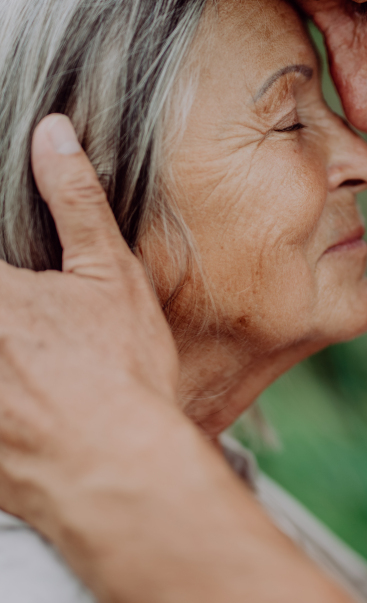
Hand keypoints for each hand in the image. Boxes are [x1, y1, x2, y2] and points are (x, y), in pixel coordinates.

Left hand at [0, 113, 180, 537]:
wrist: (115, 472)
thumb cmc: (118, 372)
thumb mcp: (109, 276)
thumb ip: (74, 199)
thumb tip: (52, 130)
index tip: (14, 272)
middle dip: (8, 309)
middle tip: (26, 319)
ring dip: (4, 341)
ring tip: (23, 344)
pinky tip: (17, 384)